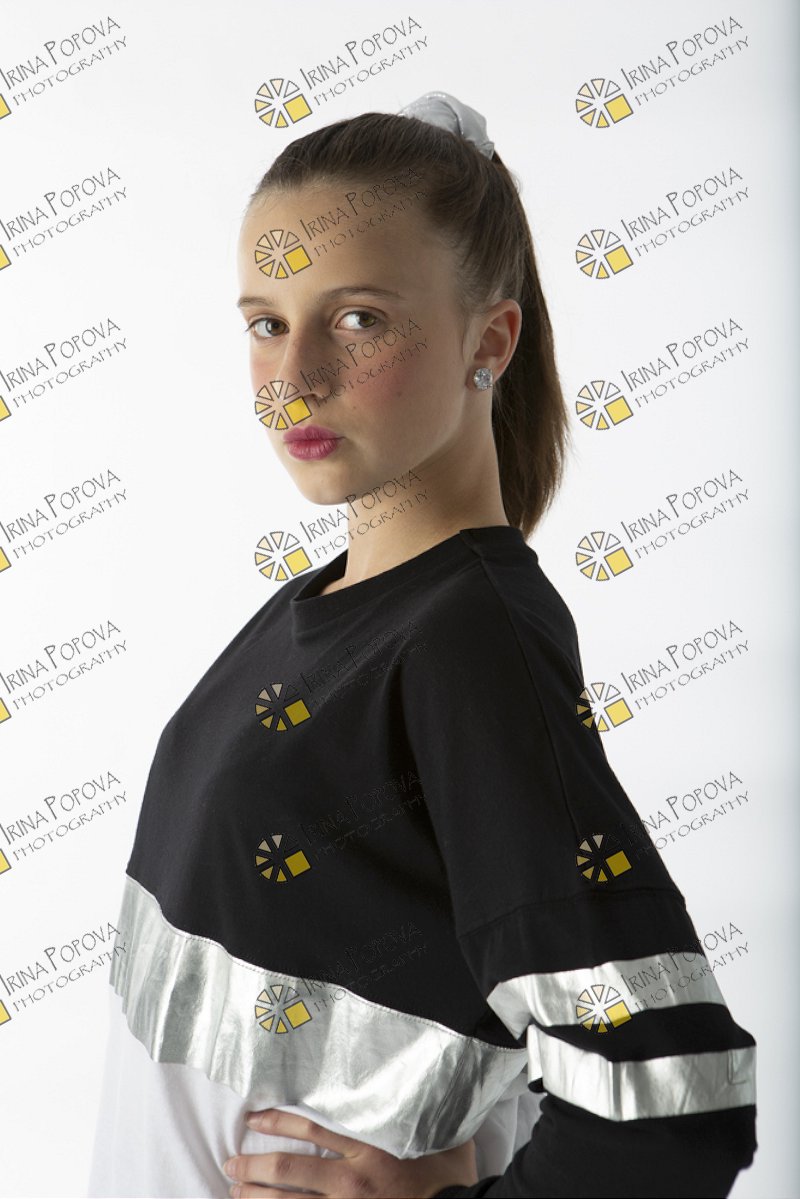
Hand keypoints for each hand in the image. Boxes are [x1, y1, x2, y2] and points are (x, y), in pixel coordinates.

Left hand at [223, 1107, 478, 1197]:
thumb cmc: (450, 1174)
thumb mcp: (439, 1130)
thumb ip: (419, 1105)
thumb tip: (421, 1070)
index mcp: (368, 1145)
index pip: (311, 1128)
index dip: (278, 1121)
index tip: (254, 1117)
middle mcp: (352, 1179)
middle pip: (291, 1170)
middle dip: (255, 1165)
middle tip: (230, 1161)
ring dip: (258, 1196)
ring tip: (235, 1189)